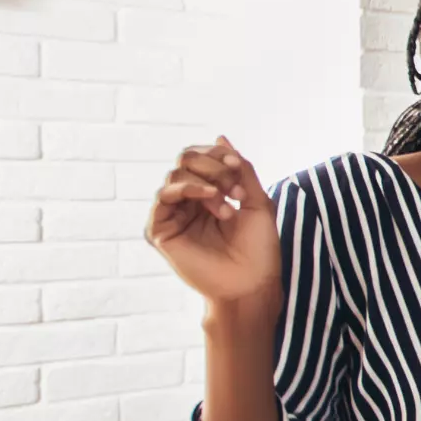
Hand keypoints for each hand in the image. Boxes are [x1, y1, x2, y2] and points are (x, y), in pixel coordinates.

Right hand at [145, 137, 281, 311]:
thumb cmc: (259, 248)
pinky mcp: (161, 232)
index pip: (200, 158)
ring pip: (175, 176)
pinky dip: (186, 189)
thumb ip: (240, 169)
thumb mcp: (256, 200)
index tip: (237, 165)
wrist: (253, 283)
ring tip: (226, 202)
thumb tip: (220, 137)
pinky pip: (162, 198)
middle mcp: (188, 204)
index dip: (217, 155)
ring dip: (205, 181)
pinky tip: (210, 197)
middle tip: (234, 187)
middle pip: (184, 161)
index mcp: (209, 195)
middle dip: (212, 166)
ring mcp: (174, 217)